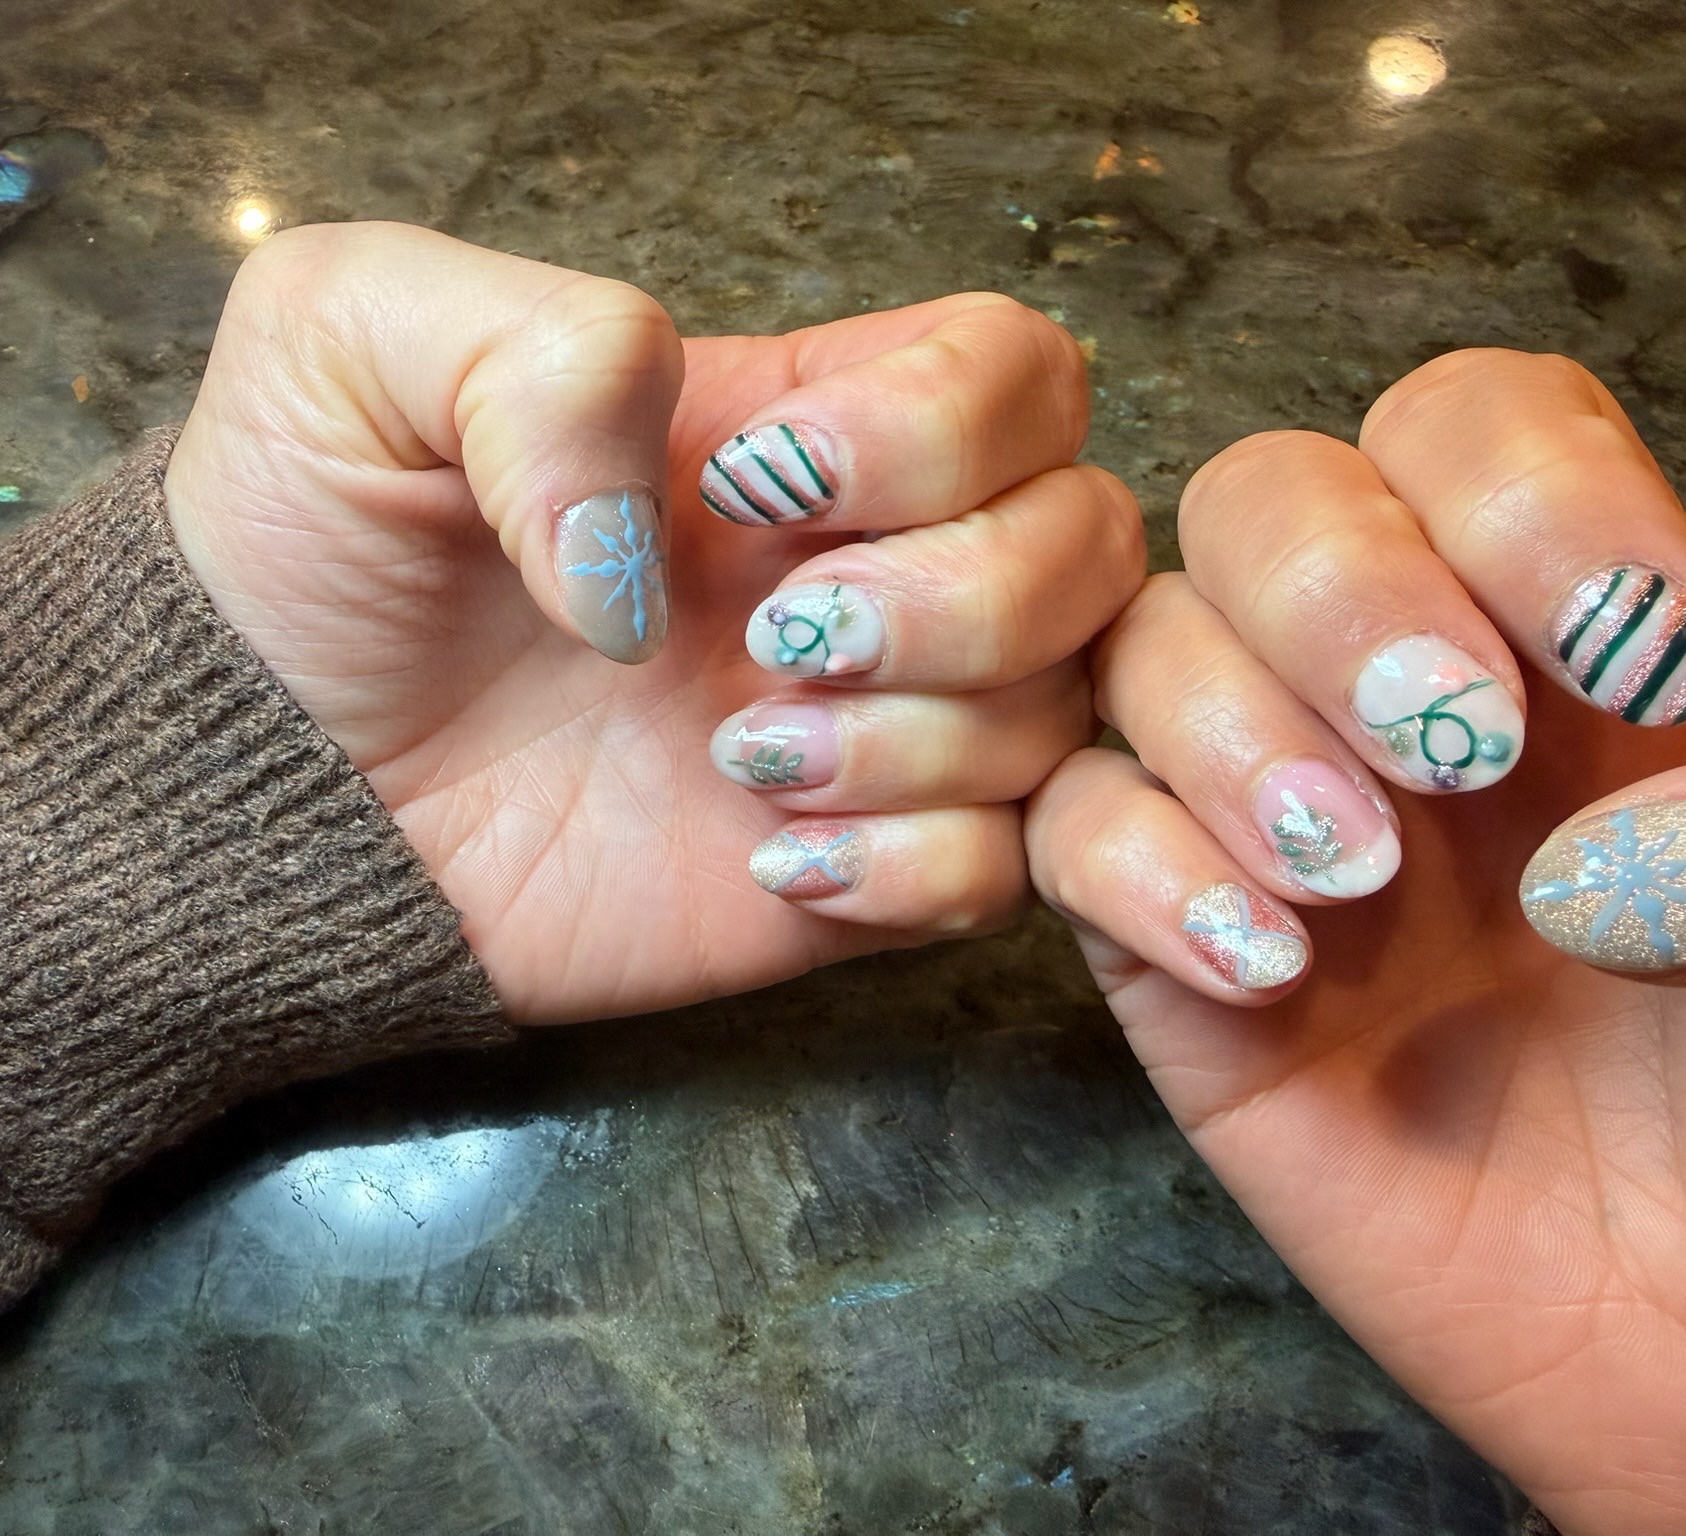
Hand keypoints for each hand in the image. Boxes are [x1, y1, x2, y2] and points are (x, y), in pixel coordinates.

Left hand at [165, 223, 1141, 1023]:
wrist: (260, 792)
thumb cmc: (302, 556)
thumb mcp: (356, 339)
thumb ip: (545, 351)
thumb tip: (676, 558)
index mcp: (792, 429)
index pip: (1017, 375)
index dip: (948, 424)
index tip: (760, 485)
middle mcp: (866, 568)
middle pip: (1089, 543)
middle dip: (963, 596)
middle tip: (779, 635)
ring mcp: (872, 729)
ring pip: (1054, 714)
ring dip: (917, 739)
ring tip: (736, 756)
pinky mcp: (846, 879)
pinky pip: (1001, 873)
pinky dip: (914, 865)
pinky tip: (765, 859)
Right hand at [1026, 351, 1685, 1534]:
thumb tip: (1633, 862)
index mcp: (1630, 657)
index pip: (1490, 431)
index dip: (1524, 495)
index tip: (1636, 662)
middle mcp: (1443, 719)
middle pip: (1276, 502)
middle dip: (1338, 591)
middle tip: (1460, 754)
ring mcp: (1314, 853)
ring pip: (1151, 649)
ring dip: (1225, 726)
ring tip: (1358, 882)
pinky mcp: (1214, 995)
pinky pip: (1080, 843)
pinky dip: (1131, 868)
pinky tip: (1265, 970)